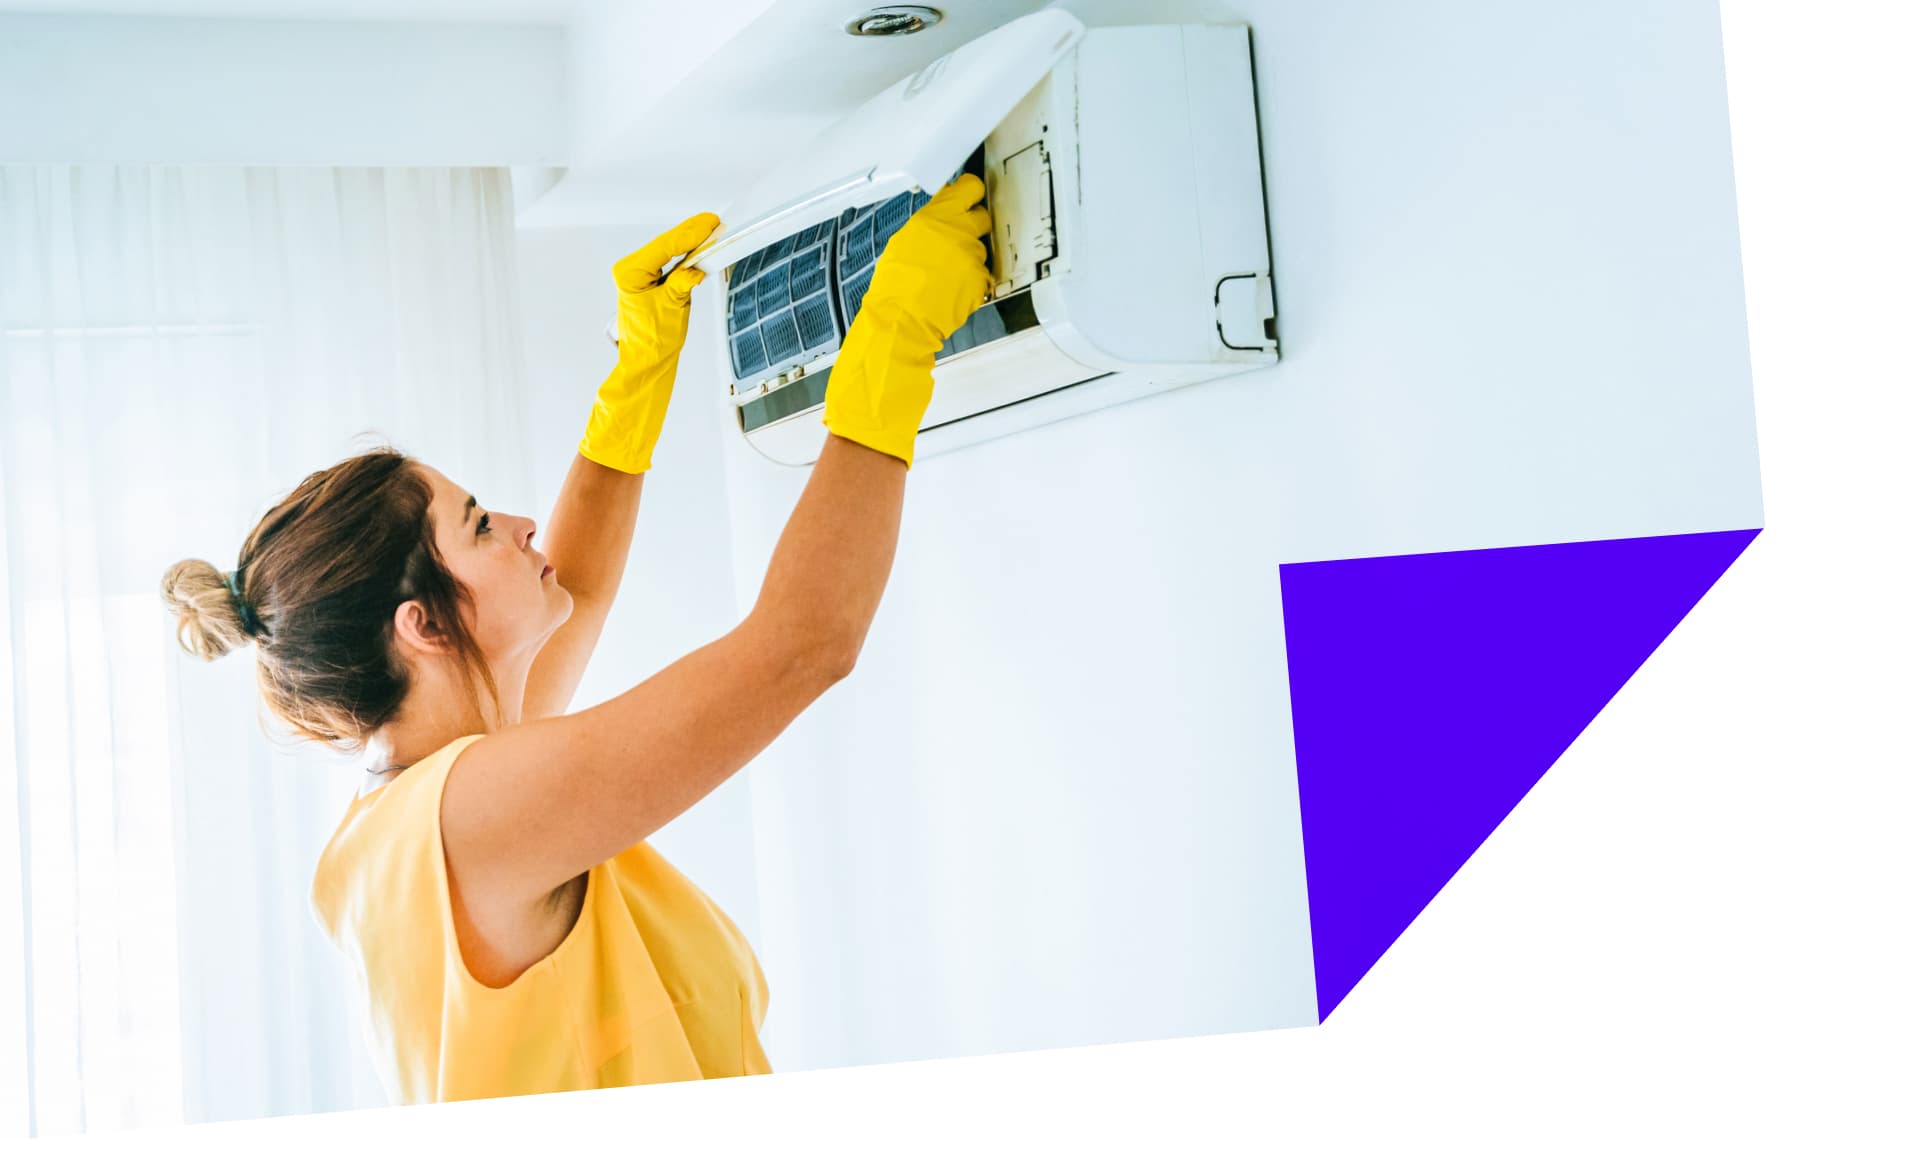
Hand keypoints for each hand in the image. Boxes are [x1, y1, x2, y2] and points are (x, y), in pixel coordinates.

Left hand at [579, 212, 720, 473]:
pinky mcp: (649, 280)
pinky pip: (669, 261)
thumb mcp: (673, 308)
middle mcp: (631, 270)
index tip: (708, 223)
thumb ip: (683, 282)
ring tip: (710, 230)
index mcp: (629, 273)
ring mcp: (639, 274)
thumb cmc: (654, 342)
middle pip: (665, 244)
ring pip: (668, 250)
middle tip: (713, 221)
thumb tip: (697, 265)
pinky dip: (686, 254)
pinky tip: (700, 246)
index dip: (688, 233)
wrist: (648, 363)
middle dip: (690, 233)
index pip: (664, 247)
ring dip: (690, 241)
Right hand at [822, 174, 992, 467]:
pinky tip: (952, 290)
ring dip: (969, 259)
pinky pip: (981, 275)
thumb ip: (929, 226)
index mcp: (936, 217)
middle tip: (959, 241)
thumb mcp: (904, 242)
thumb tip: (942, 218)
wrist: (900, 321)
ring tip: (946, 275)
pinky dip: (971, 281)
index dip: (972, 193)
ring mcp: (972, 257)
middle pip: (982, 217)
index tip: (972, 196)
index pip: (969, 189)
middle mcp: (958, 232)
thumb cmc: (894, 287)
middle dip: (974, 227)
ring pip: (981, 250)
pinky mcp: (980, 280)